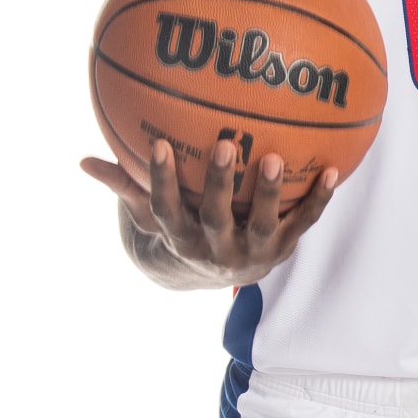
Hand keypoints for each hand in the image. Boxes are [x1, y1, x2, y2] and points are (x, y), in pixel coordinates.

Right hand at [81, 136, 336, 285]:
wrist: (216, 273)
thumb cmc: (180, 227)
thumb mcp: (149, 214)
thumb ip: (124, 187)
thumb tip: (84, 162)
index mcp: (180, 238)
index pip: (165, 209)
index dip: (162, 180)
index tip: (159, 144)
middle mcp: (216, 249)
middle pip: (216, 218)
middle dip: (220, 184)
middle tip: (226, 144)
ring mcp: (253, 252)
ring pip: (262, 225)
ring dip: (268, 194)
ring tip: (273, 158)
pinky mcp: (283, 249)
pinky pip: (303, 224)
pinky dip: (318, 200)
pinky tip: (332, 170)